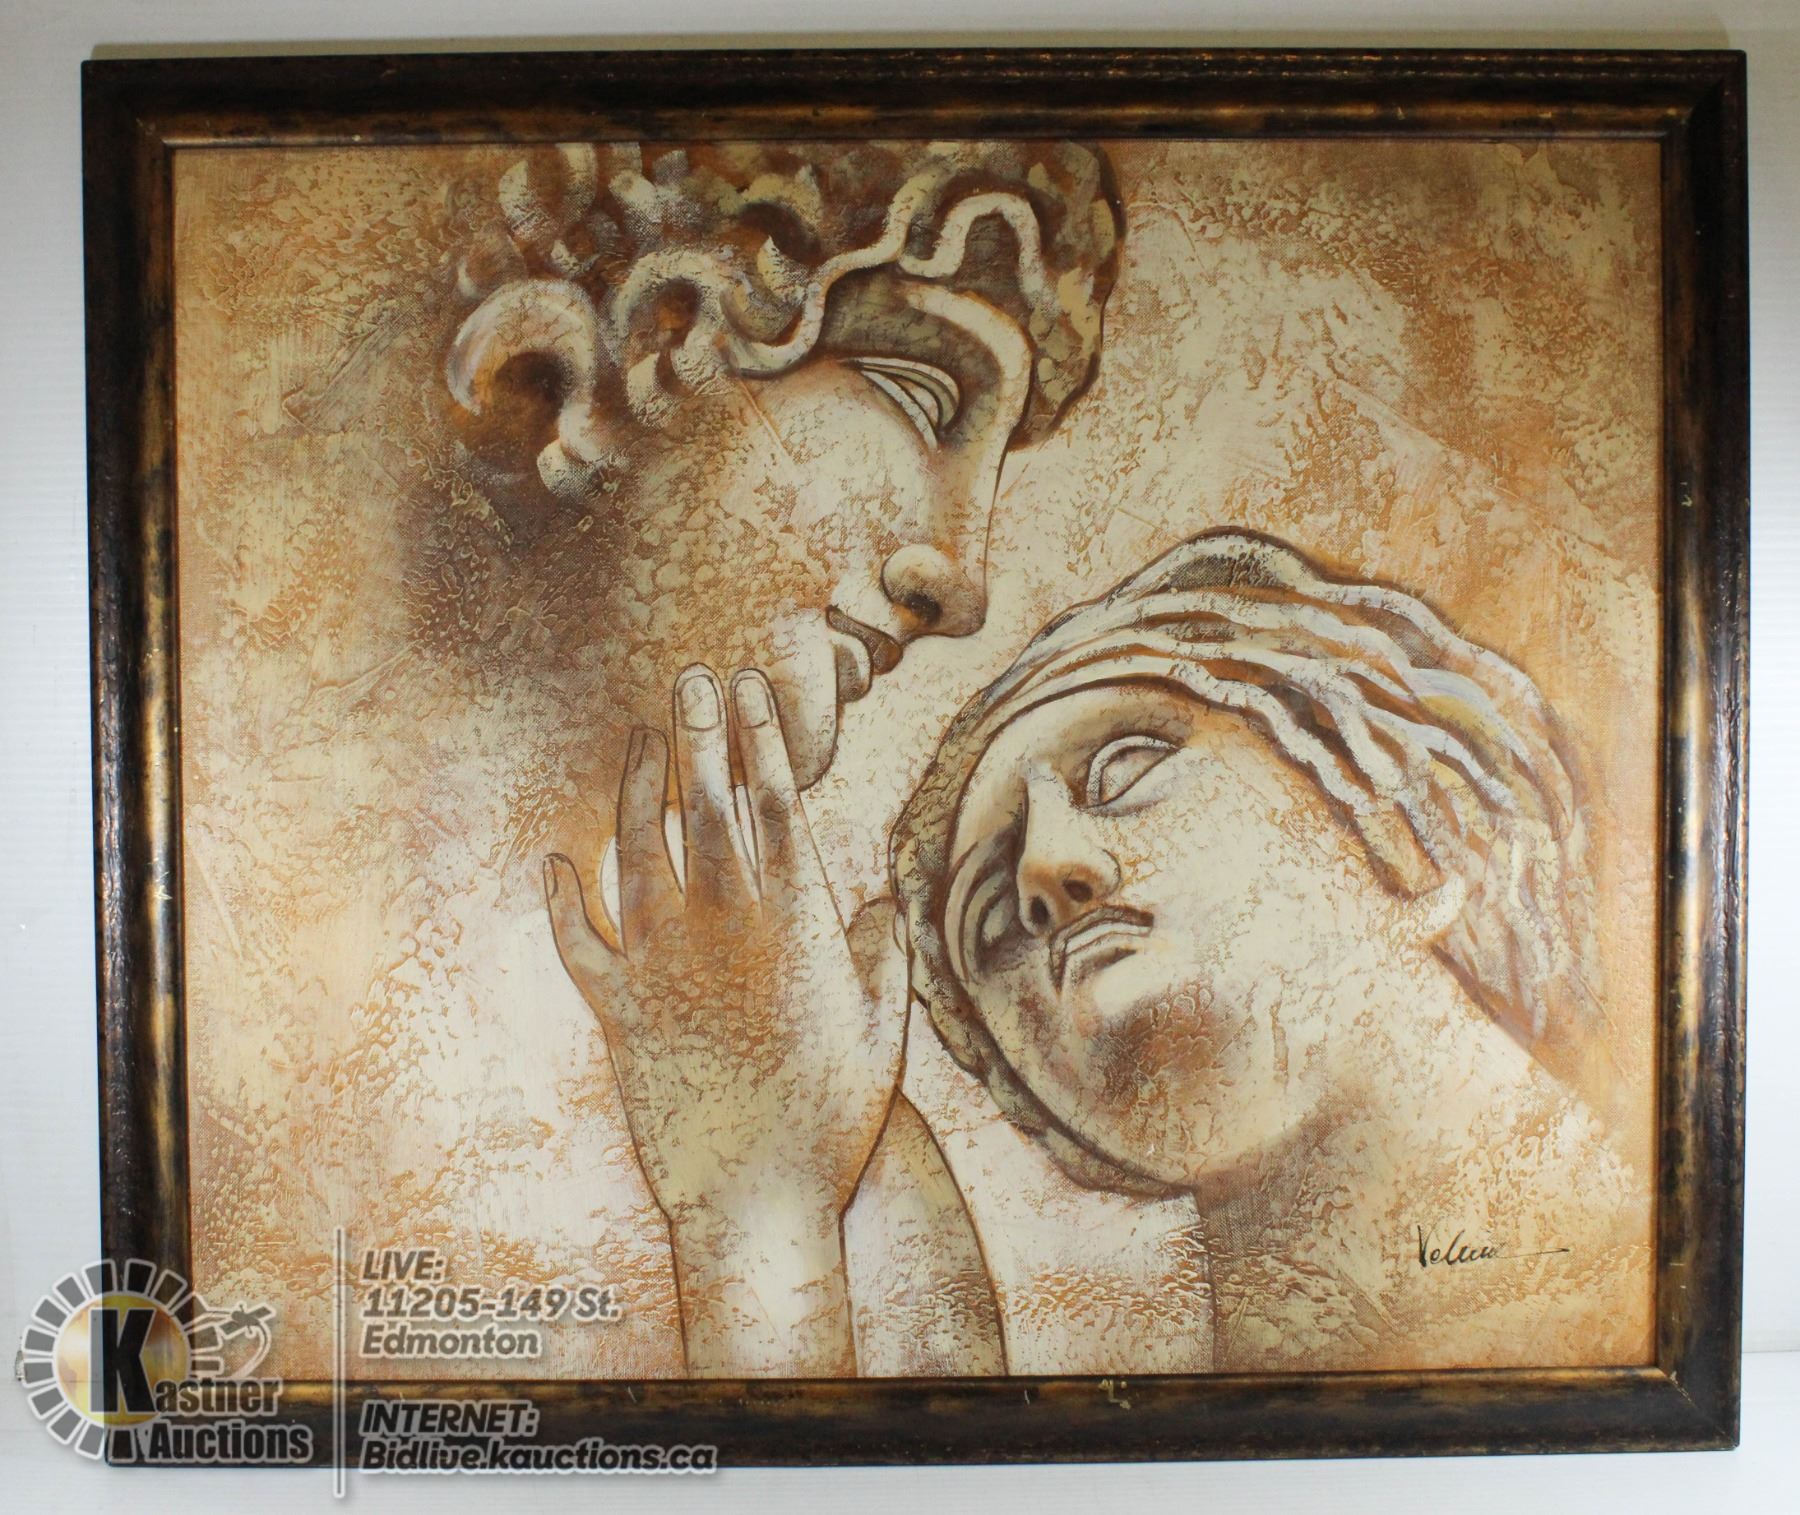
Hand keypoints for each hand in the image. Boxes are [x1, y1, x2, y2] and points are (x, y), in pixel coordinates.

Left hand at [543, 664, 903, 1373]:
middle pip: (706, 803)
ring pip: (640, 848)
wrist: (753, 1198)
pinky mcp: (617, 1008)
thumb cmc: (830, 1117)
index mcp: (794, 921)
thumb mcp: (883, 1031)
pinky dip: (560, 899)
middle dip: (701, 731)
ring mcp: (662, 961)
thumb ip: (880, 954)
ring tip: (644, 736)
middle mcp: (722, 923)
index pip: (775, 803)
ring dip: (639, 785)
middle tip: (693, 677)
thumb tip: (879, 900)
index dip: (762, 739)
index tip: (753, 689)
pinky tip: (553, 861)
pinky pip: (576, 940)